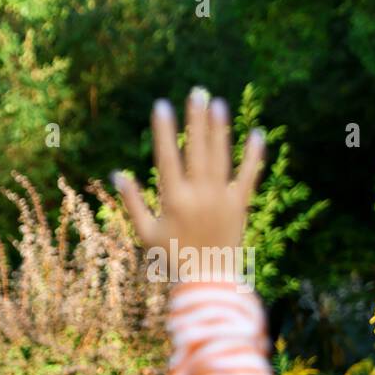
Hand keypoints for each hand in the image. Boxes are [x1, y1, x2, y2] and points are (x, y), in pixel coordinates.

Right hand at [113, 88, 264, 261]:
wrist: (207, 281)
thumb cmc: (171, 258)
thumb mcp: (145, 232)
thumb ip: (133, 202)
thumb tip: (117, 174)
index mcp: (174, 200)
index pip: (167, 157)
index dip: (164, 130)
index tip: (161, 106)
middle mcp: (199, 194)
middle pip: (197, 149)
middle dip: (196, 119)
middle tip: (196, 93)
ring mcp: (222, 198)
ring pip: (221, 156)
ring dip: (220, 129)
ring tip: (218, 105)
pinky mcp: (240, 204)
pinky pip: (249, 175)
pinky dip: (254, 155)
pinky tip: (256, 134)